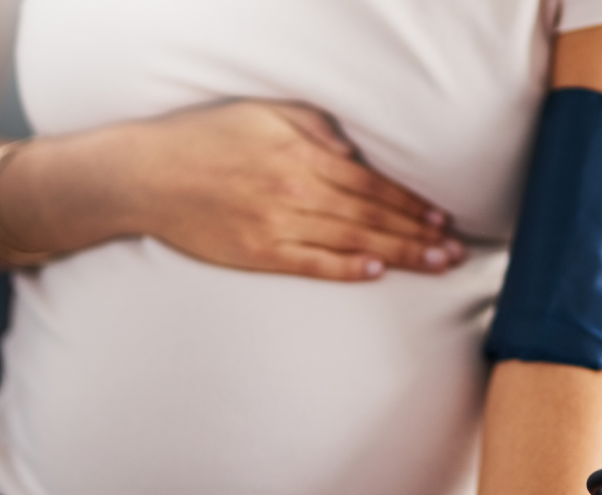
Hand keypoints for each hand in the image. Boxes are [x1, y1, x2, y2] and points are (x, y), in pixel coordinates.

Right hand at [3, 100, 462, 279]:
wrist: (146, 176)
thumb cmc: (204, 139)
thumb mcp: (262, 113)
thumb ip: (313, 128)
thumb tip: (354, 152)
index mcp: (302, 157)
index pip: (372, 184)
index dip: (412, 202)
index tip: (443, 216)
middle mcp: (296, 193)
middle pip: (372, 217)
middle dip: (418, 235)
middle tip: (455, 251)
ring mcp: (278, 227)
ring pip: (352, 243)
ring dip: (398, 255)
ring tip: (434, 265)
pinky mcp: (259, 253)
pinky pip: (312, 265)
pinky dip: (346, 270)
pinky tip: (376, 274)